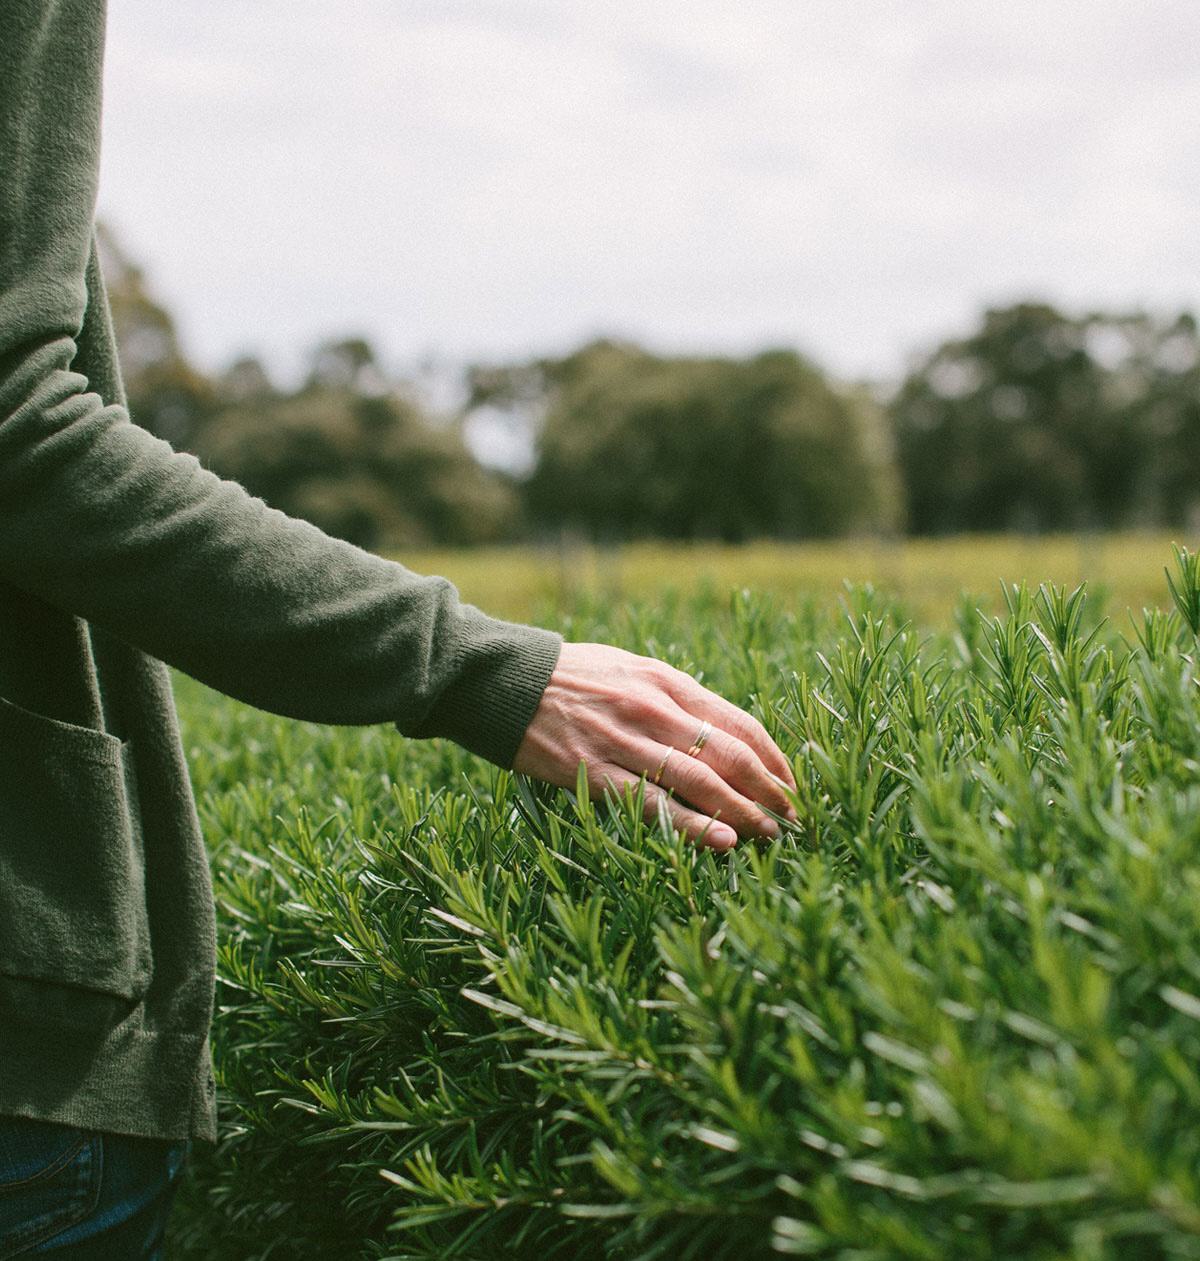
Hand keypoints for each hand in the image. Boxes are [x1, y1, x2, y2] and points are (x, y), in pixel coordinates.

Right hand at [513, 641, 797, 851]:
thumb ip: (674, 698)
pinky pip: (653, 804)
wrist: (505, 681)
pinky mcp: (595, 771)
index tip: (792, 783)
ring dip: (742, 812)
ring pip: (700, 782)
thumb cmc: (571, 676)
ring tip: (769, 835)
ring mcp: (625, 741)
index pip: (738, 722)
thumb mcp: (630, 669)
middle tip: (793, 818)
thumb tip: (720, 733)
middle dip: (768, 790)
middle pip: (729, 754)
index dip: (773, 758)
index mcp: (666, 682)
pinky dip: (692, 824)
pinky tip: (722, 841)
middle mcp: (653, 709)